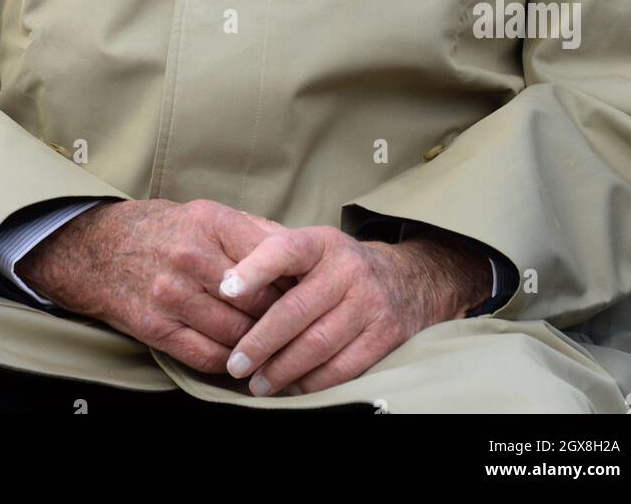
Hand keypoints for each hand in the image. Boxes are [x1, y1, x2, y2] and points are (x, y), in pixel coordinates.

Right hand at [16, 197, 290, 373]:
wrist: (99, 250)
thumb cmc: (164, 230)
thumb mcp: (208, 213)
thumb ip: (254, 230)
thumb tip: (301, 251)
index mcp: (211, 222)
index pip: (272, 258)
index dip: (296, 281)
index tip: (311, 293)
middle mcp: (191, 258)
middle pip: (258, 302)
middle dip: (282, 318)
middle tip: (300, 327)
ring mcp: (171, 295)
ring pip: (237, 334)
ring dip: (260, 345)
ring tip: (274, 346)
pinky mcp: (156, 328)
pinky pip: (208, 356)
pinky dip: (231, 361)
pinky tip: (241, 357)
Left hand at [219, 224, 492, 395]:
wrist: (406, 281)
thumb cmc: (338, 269)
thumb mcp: (314, 249)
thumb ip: (273, 259)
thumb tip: (223, 282)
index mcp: (323, 243)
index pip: (286, 249)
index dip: (254, 269)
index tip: (225, 290)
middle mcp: (349, 269)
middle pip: (297, 309)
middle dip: (260, 341)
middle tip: (234, 365)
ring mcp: (370, 303)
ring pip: (317, 344)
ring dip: (282, 370)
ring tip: (256, 384)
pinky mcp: (385, 336)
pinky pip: (342, 368)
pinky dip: (312, 383)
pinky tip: (291, 388)